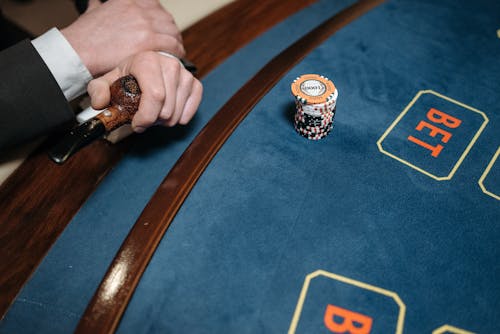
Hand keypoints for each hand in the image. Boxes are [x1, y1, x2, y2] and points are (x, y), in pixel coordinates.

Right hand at [61, 0, 184, 75]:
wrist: (78, 51)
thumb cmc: (83, 37)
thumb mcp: (93, 12)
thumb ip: (99, 6)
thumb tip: (97, 3)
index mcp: (129, 0)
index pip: (155, 6)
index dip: (160, 21)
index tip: (161, 31)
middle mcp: (140, 9)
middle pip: (167, 19)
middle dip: (170, 33)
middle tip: (170, 46)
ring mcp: (146, 23)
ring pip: (173, 33)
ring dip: (175, 44)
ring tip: (174, 55)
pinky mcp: (149, 40)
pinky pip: (173, 46)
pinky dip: (176, 54)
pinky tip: (173, 61)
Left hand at [87, 51, 202, 131]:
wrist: (148, 65)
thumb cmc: (128, 76)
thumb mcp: (108, 80)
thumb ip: (98, 90)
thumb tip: (100, 103)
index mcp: (148, 61)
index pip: (155, 96)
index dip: (146, 117)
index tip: (137, 124)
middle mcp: (170, 65)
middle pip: (166, 110)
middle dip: (152, 121)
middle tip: (143, 117)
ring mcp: (185, 74)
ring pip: (177, 114)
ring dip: (164, 120)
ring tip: (154, 112)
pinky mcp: (195, 83)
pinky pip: (190, 110)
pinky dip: (180, 117)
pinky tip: (169, 112)